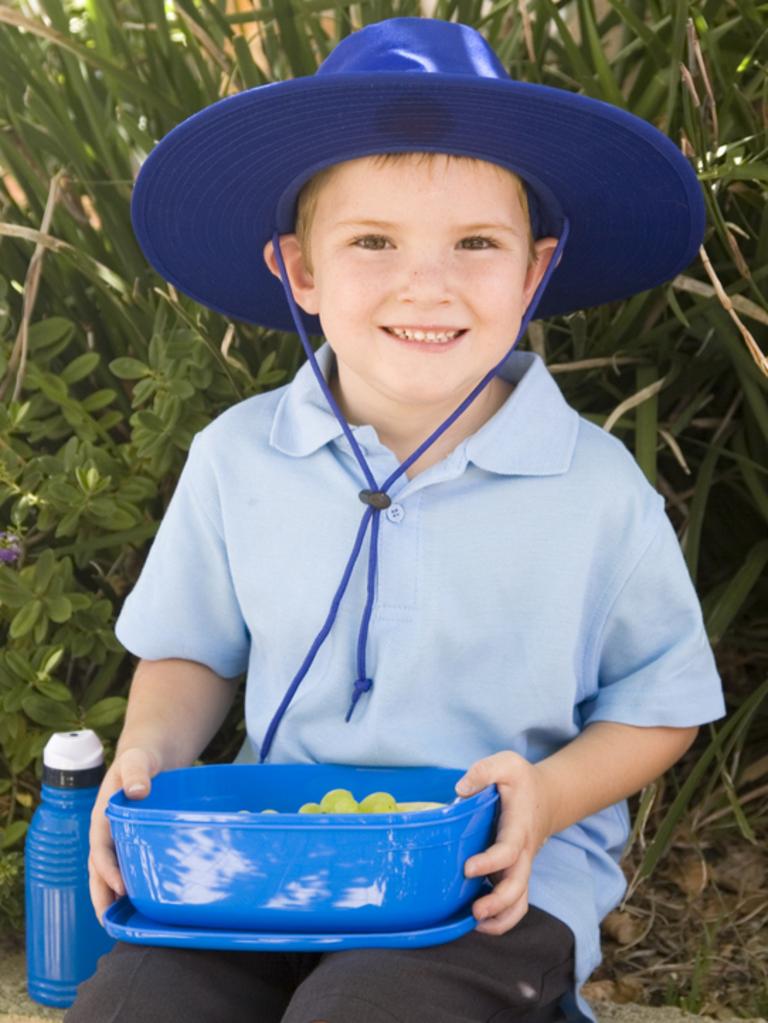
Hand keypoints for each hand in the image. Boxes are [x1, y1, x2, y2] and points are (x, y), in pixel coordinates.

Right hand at [88, 746, 161, 924]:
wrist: (150, 755)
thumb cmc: (142, 757)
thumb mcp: (137, 759)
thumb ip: (136, 772)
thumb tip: (137, 791)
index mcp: (102, 818)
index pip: (100, 850)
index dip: (108, 871)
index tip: (121, 888)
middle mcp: (107, 834)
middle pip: (100, 872)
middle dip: (103, 898)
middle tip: (112, 925)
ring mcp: (120, 841)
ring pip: (112, 875)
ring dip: (115, 899)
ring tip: (126, 927)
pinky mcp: (134, 843)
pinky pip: (130, 869)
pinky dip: (132, 888)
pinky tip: (145, 906)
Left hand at [455, 751, 555, 935]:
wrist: (547, 797)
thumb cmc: (522, 781)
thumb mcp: (507, 763)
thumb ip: (484, 771)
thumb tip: (460, 789)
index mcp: (518, 828)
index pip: (508, 851)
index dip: (490, 863)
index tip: (468, 868)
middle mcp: (522, 853)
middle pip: (517, 886)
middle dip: (498, 903)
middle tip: (474, 911)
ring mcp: (520, 866)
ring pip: (519, 901)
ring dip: (501, 918)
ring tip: (475, 923)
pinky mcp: (514, 873)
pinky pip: (514, 903)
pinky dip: (501, 918)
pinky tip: (478, 921)